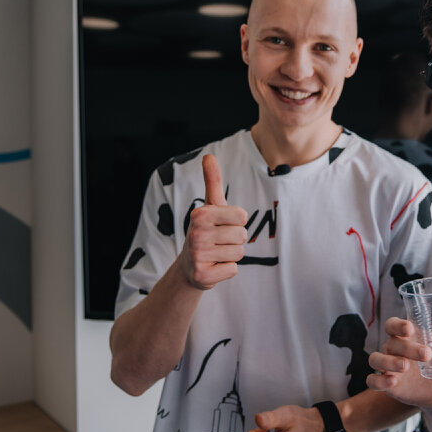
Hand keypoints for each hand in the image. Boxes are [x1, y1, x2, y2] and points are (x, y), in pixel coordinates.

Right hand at [177, 154, 247, 289]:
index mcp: (200, 214)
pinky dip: (226, 270)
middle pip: (242, 236)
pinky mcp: (202, 276)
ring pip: (239, 253)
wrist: (189, 266)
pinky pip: (233, 270)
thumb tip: (208, 155)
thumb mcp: (210, 206)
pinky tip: (213, 267)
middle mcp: (196, 233)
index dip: (237, 222)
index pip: (242, 216)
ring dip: (231, 255)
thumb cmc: (206, 231)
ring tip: (216, 254)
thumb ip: (212, 180)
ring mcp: (197, 255)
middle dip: (235, 240)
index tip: (222, 225)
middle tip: (218, 242)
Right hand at [367, 316, 431, 408]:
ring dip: (389, 362)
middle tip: (427, 354)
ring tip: (405, 366)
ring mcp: (384, 366)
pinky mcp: (383, 383)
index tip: (409, 328)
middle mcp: (390, 348)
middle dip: (407, 348)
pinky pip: (372, 381)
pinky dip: (379, 381)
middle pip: (390, 344)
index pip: (392, 325)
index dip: (397, 325)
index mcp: (401, 336)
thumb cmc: (431, 359)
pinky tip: (392, 382)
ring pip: (376, 360)